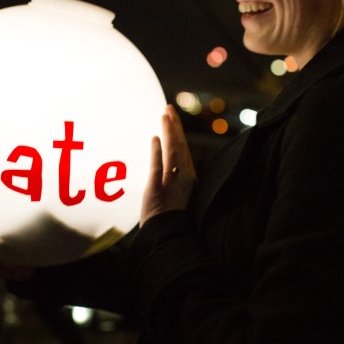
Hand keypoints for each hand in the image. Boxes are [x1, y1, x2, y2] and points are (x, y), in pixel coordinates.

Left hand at [140, 104, 196, 225]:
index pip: (184, 150)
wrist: (168, 236)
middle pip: (181, 145)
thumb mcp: (174, 196)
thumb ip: (172, 179)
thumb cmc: (169, 219)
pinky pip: (159, 165)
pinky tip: (154, 138)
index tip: (173, 119)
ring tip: (164, 114)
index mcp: (189, 178)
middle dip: (175, 126)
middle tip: (169, 108)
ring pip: (173, 151)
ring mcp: (173, 181)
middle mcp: (184, 177)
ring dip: (169, 132)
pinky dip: (157, 150)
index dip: (178, 133)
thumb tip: (165, 166)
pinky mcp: (160, 187)